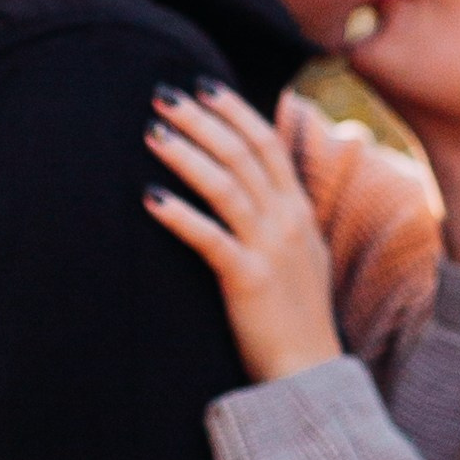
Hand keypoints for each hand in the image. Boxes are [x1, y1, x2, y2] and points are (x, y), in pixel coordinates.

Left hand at [146, 86, 344, 382]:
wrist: (309, 372)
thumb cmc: (295, 318)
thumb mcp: (301, 257)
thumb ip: (281, 219)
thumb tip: (255, 189)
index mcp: (299, 212)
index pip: (267, 143)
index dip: (234, 110)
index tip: (201, 86)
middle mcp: (289, 222)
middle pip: (243, 153)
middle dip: (202, 119)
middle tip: (162, 95)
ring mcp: (271, 249)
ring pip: (226, 185)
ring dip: (187, 154)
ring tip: (151, 132)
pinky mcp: (249, 279)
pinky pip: (210, 237)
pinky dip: (179, 214)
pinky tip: (149, 197)